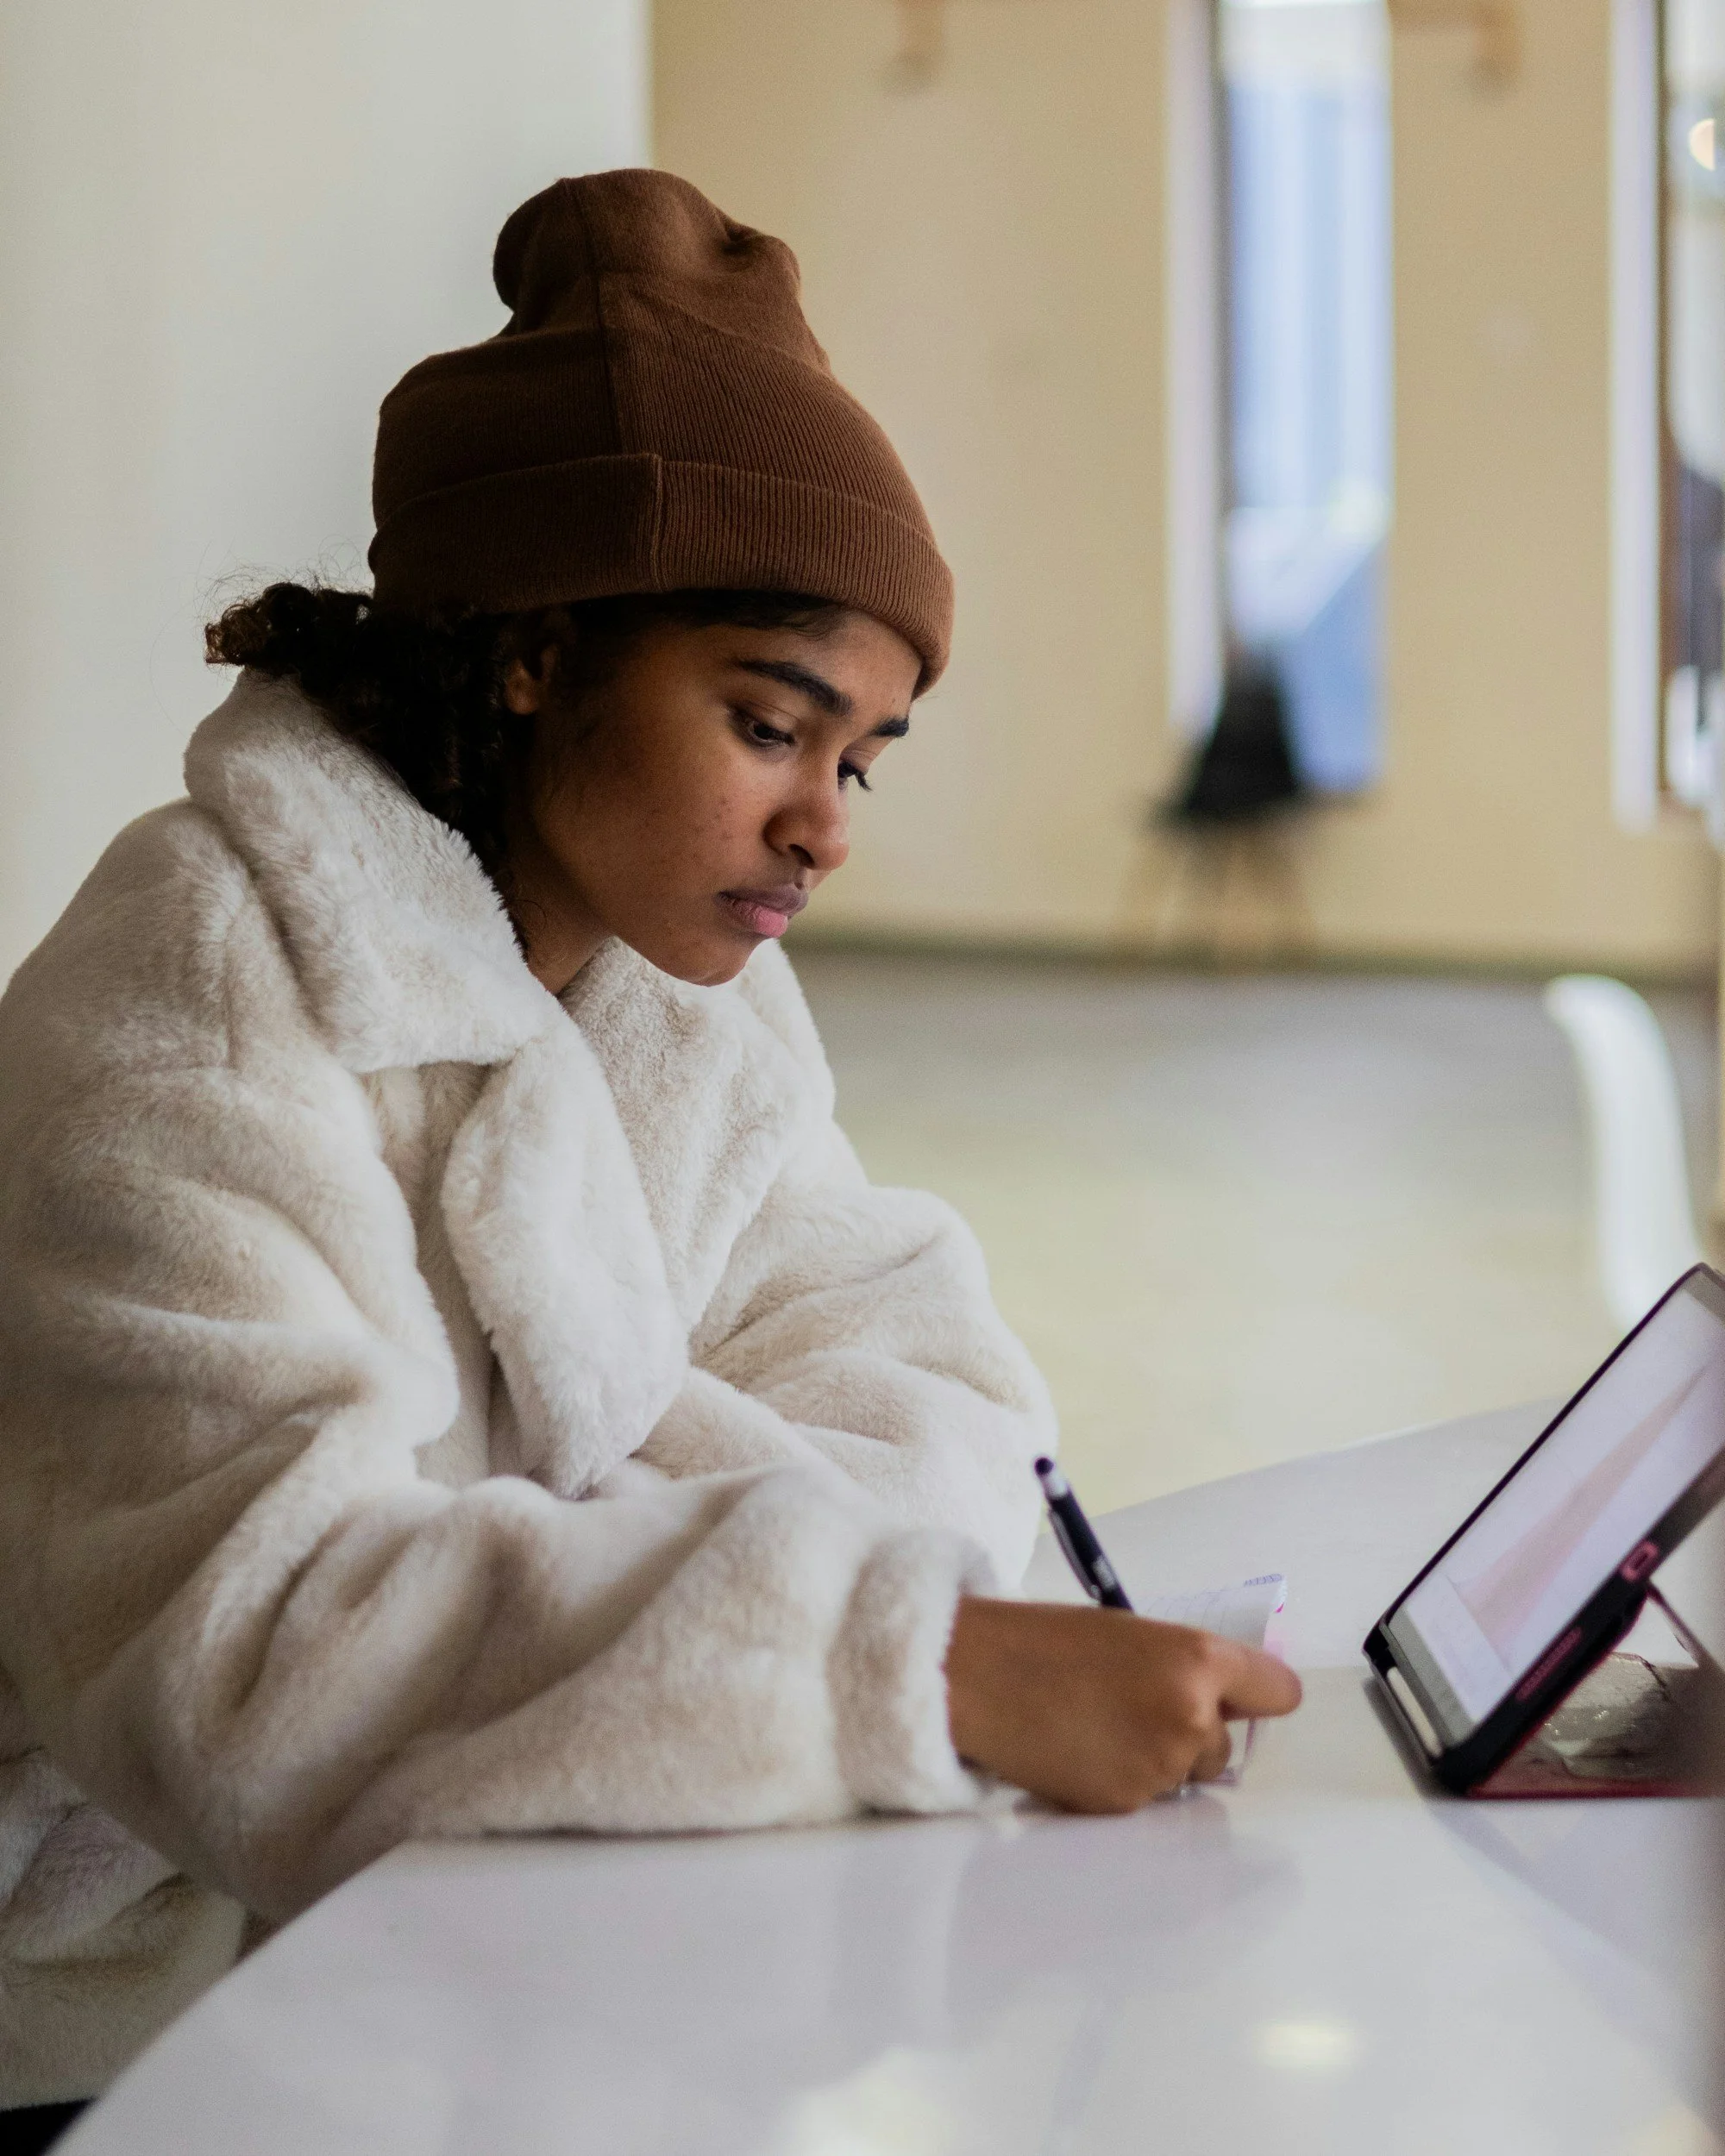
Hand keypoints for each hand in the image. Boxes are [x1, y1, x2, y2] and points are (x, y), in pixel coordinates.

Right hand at [943, 1595, 1301, 1811]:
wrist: (978, 1677)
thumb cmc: (1048, 1640)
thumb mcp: (1131, 1634)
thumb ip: (1183, 1667)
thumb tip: (1217, 1702)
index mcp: (1199, 1661)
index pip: (1278, 1693)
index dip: (1257, 1696)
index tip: (1237, 1699)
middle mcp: (1193, 1718)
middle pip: (1225, 1744)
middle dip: (1193, 1733)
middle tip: (1135, 1707)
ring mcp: (1161, 1767)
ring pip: (1185, 1773)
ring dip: (1159, 1759)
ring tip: (1100, 1729)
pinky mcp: (1127, 1803)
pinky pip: (1145, 1797)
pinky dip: (1122, 1779)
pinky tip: (1081, 1752)